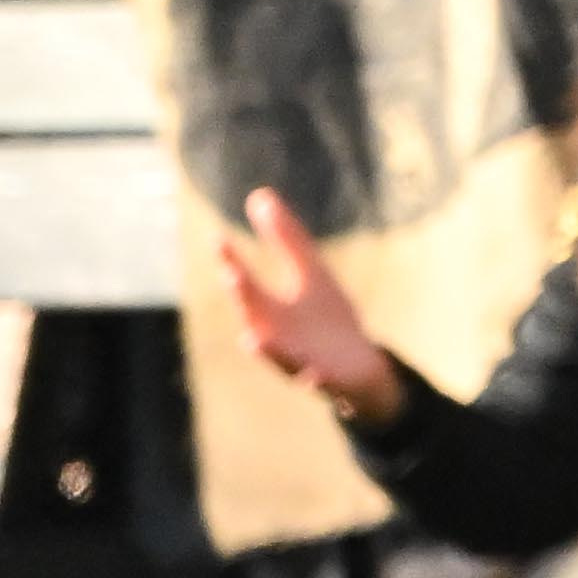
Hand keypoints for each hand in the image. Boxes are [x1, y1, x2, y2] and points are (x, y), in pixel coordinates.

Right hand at [214, 189, 405, 423]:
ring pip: (279, 357)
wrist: (358, 367)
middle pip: (255, 317)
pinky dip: (313, 379)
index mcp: (269, 309)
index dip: (233, 262)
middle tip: (232, 276)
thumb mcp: (309, 272)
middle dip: (243, 298)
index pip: (246, 283)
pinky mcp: (328, 379)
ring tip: (253, 339)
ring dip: (267, 349)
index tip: (219, 240)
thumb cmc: (325, 319)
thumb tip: (259, 195)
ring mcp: (300, 360)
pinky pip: (317, 382)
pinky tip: (314, 374)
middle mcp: (276, 336)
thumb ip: (285, 238)